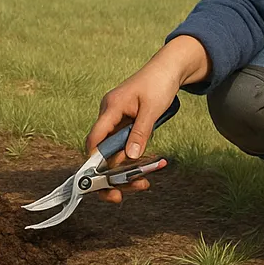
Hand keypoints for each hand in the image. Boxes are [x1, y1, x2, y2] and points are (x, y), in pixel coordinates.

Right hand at [84, 45, 197, 202]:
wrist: (169, 68)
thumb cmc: (160, 83)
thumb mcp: (152, 109)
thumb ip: (141, 133)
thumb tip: (130, 157)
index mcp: (110, 108)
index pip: (94, 139)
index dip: (93, 162)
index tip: (100, 183)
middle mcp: (109, 115)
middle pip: (101, 151)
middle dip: (109, 174)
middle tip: (119, 196)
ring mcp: (117, 120)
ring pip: (114, 152)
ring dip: (125, 170)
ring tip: (143, 184)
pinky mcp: (126, 124)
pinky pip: (124, 146)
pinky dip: (133, 159)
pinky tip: (146, 171)